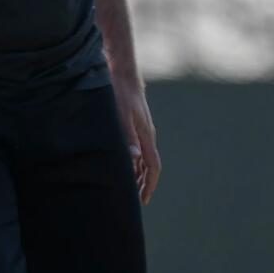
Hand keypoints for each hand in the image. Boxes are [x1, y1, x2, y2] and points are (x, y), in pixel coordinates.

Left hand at [114, 78, 161, 203]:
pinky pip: (137, 149)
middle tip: (136, 199)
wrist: (122, 72)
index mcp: (146, 135)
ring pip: (143, 158)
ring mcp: (142, 130)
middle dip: (144, 183)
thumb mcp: (121, 115)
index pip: (153, 166)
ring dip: (138, 173)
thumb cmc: (120, 93)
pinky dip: (133, 161)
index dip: (149, 184)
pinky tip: (124, 165)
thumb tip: (134, 159)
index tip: (143, 199)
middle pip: (149, 165)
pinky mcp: (135, 124)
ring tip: (130, 187)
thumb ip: (127, 137)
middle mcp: (147, 135)